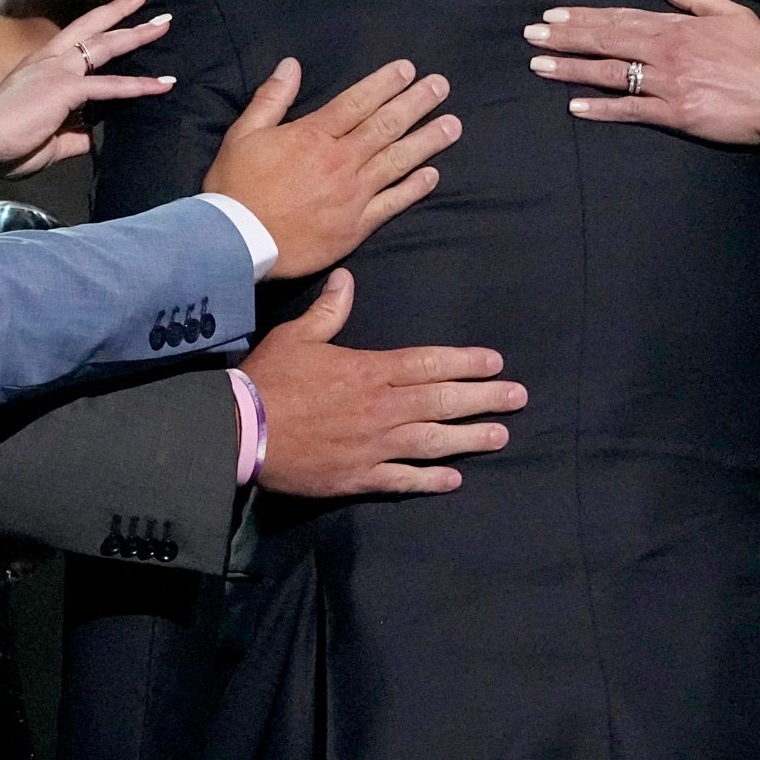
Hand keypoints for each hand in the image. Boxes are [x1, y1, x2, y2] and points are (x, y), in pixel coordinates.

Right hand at [0, 0, 175, 176]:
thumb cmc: (2, 144)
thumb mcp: (46, 140)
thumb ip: (72, 135)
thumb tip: (94, 139)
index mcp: (40, 67)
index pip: (76, 40)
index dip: (99, 25)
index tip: (117, 13)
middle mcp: (49, 60)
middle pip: (92, 26)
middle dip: (121, 9)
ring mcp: (57, 71)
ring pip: (106, 45)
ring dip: (138, 32)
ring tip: (164, 22)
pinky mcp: (65, 89)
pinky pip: (110, 85)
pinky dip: (139, 85)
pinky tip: (163, 84)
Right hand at [202, 58, 459, 277]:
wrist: (237, 243)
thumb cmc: (236, 187)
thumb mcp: (243, 134)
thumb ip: (271, 98)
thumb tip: (292, 65)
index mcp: (313, 135)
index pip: (358, 101)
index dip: (386, 83)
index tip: (409, 69)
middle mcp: (340, 160)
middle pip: (386, 125)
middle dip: (417, 102)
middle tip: (442, 86)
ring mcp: (353, 194)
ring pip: (398, 161)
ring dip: (428, 141)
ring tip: (453, 125)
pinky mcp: (356, 225)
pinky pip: (393, 203)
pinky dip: (414, 188)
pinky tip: (433, 175)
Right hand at [245, 270, 524, 495]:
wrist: (241, 430)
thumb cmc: (268, 380)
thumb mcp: (297, 336)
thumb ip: (329, 310)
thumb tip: (348, 279)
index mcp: (369, 371)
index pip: (428, 364)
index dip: (465, 363)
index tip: (495, 362)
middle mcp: (381, 409)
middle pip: (441, 401)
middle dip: (484, 398)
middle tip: (518, 398)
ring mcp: (373, 446)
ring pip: (432, 441)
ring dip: (469, 438)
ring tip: (500, 436)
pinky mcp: (358, 476)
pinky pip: (402, 480)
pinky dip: (430, 480)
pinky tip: (454, 479)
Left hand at [528, 0, 759, 145]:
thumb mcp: (732, 14)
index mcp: (678, 26)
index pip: (621, 17)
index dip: (584, 16)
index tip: (553, 14)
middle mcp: (667, 51)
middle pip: (606, 40)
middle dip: (565, 37)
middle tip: (531, 34)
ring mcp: (669, 83)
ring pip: (610, 73)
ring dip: (571, 69)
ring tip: (538, 65)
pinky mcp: (676, 114)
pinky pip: (630, 110)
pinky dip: (601, 109)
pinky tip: (574, 107)